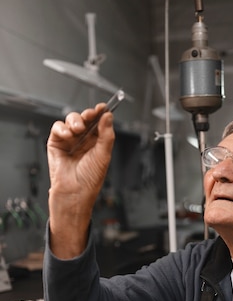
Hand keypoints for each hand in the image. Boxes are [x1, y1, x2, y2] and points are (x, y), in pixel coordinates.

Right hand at [47, 104, 114, 257]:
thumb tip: (108, 116)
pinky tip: (68, 135)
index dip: (101, 114)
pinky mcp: (56, 143)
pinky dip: (62, 128)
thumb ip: (106, 135)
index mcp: (97, 143)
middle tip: (90, 116)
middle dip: (87, 115)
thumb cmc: (89, 179)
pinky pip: (58, 128)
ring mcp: (70, 141)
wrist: (74, 193)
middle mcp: (83, 140)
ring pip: (71, 120)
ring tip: (77, 130)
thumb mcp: (103, 155)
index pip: (99, 123)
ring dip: (75, 121)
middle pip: (85, 119)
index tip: (103, 107)